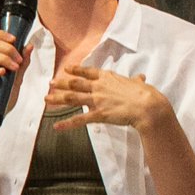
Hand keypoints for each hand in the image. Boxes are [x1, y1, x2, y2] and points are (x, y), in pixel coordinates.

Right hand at [0, 27, 29, 111]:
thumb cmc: (2, 99)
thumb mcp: (16, 80)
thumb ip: (22, 64)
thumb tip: (29, 46)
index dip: (1, 34)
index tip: (15, 39)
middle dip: (7, 48)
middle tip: (18, 60)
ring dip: (3, 58)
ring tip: (15, 67)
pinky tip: (2, 72)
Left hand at [50, 63, 168, 131]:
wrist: (147, 106)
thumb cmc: (146, 95)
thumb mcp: (139, 84)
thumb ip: (136, 80)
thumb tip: (140, 78)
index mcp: (108, 77)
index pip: (88, 72)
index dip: (76, 70)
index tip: (67, 69)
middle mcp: (99, 87)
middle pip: (76, 84)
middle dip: (62, 84)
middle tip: (50, 83)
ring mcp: (97, 100)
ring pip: (73, 98)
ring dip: (58, 99)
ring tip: (46, 99)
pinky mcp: (99, 114)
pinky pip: (79, 120)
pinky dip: (66, 123)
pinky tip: (56, 126)